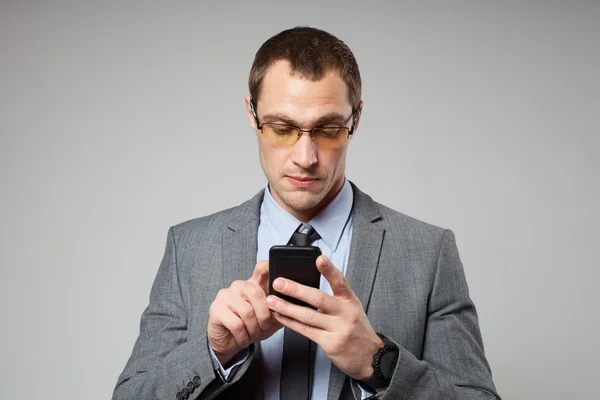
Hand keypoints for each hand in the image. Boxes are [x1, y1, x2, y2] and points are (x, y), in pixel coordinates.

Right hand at [207, 260, 282, 364]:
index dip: (269, 266)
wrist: (230, 342)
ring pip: (247, 311)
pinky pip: (236, 323)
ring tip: (252, 334)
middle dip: (264, 316)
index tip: (278, 268)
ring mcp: (225, 295)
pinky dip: (243, 336)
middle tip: (264, 327)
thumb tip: (298, 305)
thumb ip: (283, 310)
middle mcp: (239, 286)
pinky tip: (243, 337)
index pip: (261, 269)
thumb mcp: (272, 320)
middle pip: (256, 293)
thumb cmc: (251, 327)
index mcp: (254, 285)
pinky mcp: (216, 309)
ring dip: (253, 329)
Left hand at [266, 255, 383, 379]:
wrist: (370, 357)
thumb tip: (307, 286)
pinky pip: (306, 331)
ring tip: (272, 300)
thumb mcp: (352, 309)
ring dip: (287, 307)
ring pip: (308, 315)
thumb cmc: (357, 330)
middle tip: (279, 282)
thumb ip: (335, 298)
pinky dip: (290, 322)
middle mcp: (345, 313)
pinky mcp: (330, 343)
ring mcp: (338, 329)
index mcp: (350, 301)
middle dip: (296, 289)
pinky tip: (280, 316)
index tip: (319, 258)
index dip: (329, 270)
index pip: (340, 281)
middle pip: (318, 298)